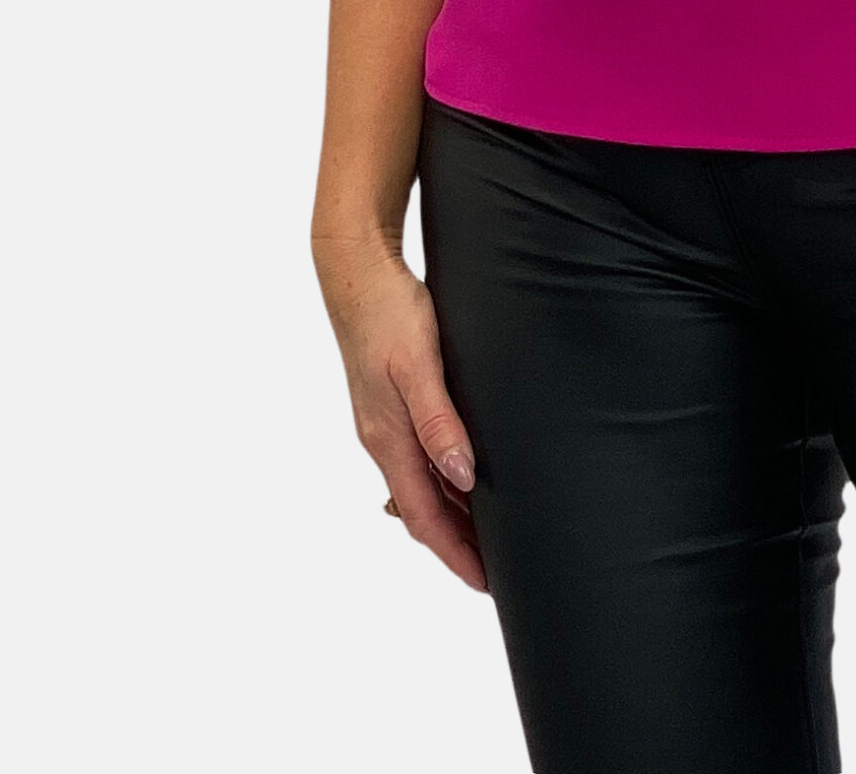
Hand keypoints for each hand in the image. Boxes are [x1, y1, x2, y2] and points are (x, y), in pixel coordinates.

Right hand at [313, 233, 486, 592]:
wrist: (358, 272)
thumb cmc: (389, 311)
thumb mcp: (418, 365)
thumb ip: (438, 421)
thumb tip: (461, 476)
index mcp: (388, 439)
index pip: (422, 516)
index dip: (454, 552)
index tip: (483, 583)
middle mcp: (384, 439)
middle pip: (421, 509)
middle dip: (455, 544)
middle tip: (497, 570)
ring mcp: (385, 423)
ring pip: (421, 486)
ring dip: (451, 514)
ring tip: (489, 535)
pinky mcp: (391, 403)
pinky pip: (419, 458)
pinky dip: (443, 480)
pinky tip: (463, 477)